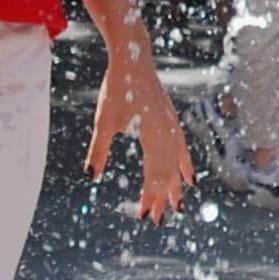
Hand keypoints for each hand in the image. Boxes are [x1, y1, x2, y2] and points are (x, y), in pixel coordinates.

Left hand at [89, 39, 192, 220]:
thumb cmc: (117, 89)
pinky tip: (188, 177)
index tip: (144, 216)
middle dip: (163, 197)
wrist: (134, 59)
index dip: (150, 197)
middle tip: (159, 220)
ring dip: (175, 186)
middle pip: (168, 173)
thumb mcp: (103, 122)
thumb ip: (98, 151)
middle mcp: (168, 134)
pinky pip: (182, 151)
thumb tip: (90, 177)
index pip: (153, 175)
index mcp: (152, 135)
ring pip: (178, 164)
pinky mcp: (172, 121)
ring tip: (178, 206)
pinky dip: (185, 166)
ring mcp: (173, 127)